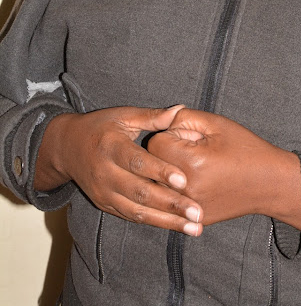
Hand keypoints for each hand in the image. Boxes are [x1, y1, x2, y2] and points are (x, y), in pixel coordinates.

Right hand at [35, 105, 202, 234]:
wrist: (66, 147)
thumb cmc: (101, 127)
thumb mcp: (124, 116)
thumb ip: (152, 117)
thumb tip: (181, 109)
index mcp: (111, 146)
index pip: (137, 162)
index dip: (160, 172)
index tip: (184, 181)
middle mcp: (105, 173)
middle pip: (140, 193)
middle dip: (171, 205)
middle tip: (197, 212)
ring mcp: (104, 193)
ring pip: (137, 212)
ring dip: (167, 222)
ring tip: (194, 228)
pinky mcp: (105, 205)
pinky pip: (131, 217)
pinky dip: (154, 222)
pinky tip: (176, 226)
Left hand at [148, 109, 300, 229]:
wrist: (270, 182)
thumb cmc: (245, 148)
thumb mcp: (216, 124)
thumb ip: (184, 117)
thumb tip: (162, 121)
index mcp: (191, 162)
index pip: (155, 143)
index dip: (169, 133)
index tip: (188, 136)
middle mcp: (186, 189)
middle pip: (153, 166)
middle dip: (167, 153)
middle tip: (192, 149)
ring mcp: (190, 208)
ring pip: (159, 186)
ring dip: (169, 173)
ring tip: (195, 167)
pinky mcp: (195, 219)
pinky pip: (172, 203)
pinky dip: (178, 191)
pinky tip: (198, 183)